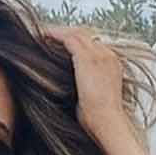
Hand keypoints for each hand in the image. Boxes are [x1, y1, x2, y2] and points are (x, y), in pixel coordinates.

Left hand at [43, 26, 131, 142]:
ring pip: (75, 33)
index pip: (92, 45)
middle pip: (84, 34)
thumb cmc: (100, 119)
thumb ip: (86, 89)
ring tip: (43, 34)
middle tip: (49, 35)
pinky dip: (54, 36)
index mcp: (111, 63)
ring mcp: (97, 54)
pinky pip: (68, 39)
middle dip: (66, 33)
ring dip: (58, 32)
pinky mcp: (85, 58)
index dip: (76, 42)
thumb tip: (71, 92)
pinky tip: (43, 37)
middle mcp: (106, 54)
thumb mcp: (94, 99)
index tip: (62, 46)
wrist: (108, 122)